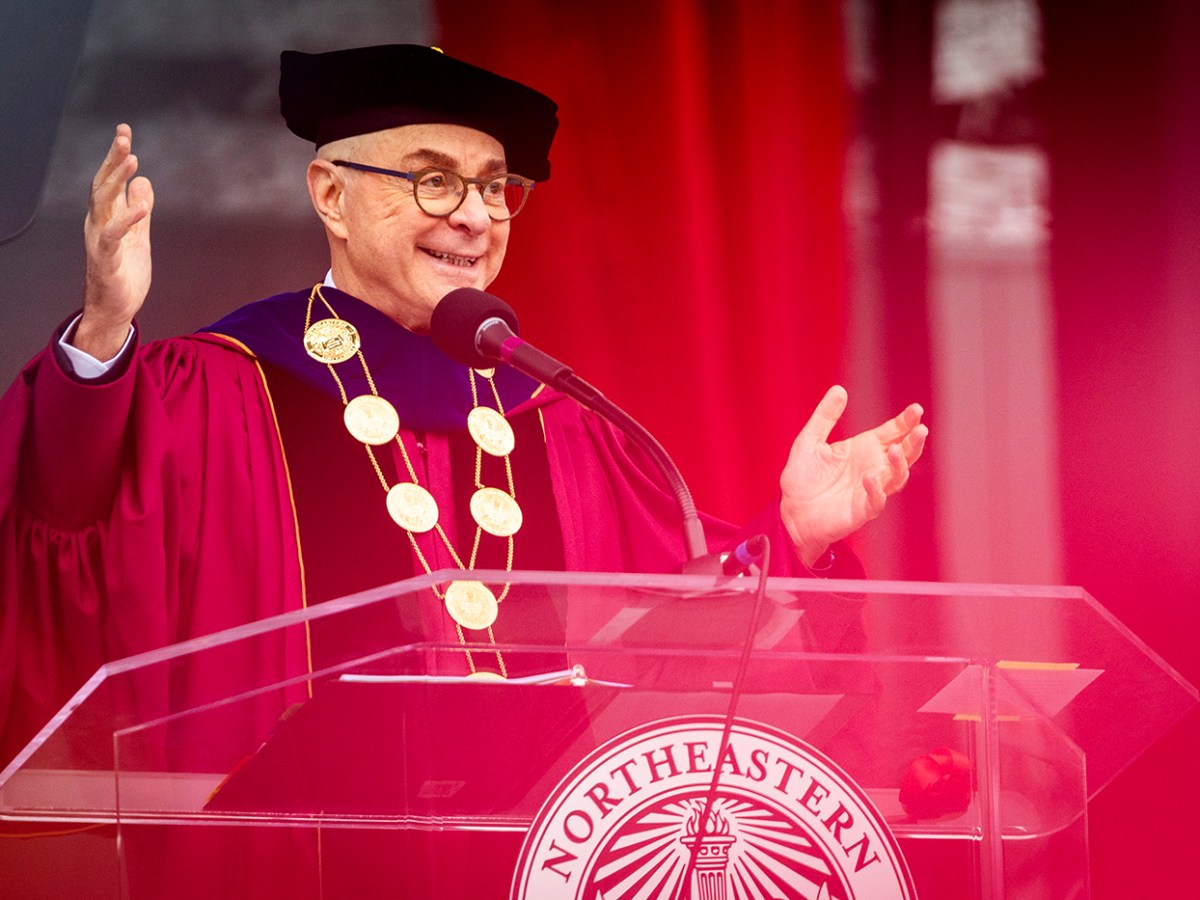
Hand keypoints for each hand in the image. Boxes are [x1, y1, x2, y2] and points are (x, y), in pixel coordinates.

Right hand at [74, 123, 153, 360]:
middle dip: (113, 159)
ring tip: (133, 160)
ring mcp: (100, 241)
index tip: (124, 132)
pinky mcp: (107, 260)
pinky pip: (114, 236)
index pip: (109, 180)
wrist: (114, 310)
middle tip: (124, 137)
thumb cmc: (124, 274)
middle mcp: (98, 224)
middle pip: (102, 185)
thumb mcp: (138, 236)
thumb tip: (143, 181)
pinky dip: (127, 220)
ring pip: (103, 203)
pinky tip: (142, 207)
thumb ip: (139, 209)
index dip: (115, 156)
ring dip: (117, 181)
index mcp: (106, 217)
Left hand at [780, 385, 927, 565]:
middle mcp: (872, 468)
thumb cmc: (802, 478)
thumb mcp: (809, 441)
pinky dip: (876, 490)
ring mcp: (869, 490)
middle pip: (903, 454)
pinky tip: (872, 478)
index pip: (892, 432)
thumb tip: (839, 389)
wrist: (791, 512)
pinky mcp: (861, 511)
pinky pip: (876, 501)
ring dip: (899, 464)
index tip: (916, 410)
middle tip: (920, 429)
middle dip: (913, 442)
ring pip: (896, 477)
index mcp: (863, 449)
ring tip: (894, 450)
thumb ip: (825, 416)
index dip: (905, 422)